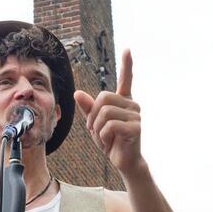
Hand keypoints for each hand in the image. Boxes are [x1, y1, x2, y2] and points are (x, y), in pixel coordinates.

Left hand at [73, 49, 142, 174]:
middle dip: (92, 115)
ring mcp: (135, 115)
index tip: (127, 49)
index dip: (127, 65)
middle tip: (94, 130)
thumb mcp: (95, 124)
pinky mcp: (135, 127)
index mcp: (124, 101)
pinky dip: (103, 136)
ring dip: (97, 128)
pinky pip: (110, 125)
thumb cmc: (111, 141)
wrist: (123, 161)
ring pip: (105, 112)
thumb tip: (77, 93)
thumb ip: (88, 108)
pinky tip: (109, 143)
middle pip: (103, 97)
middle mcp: (132, 104)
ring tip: (103, 138)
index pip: (126, 79)